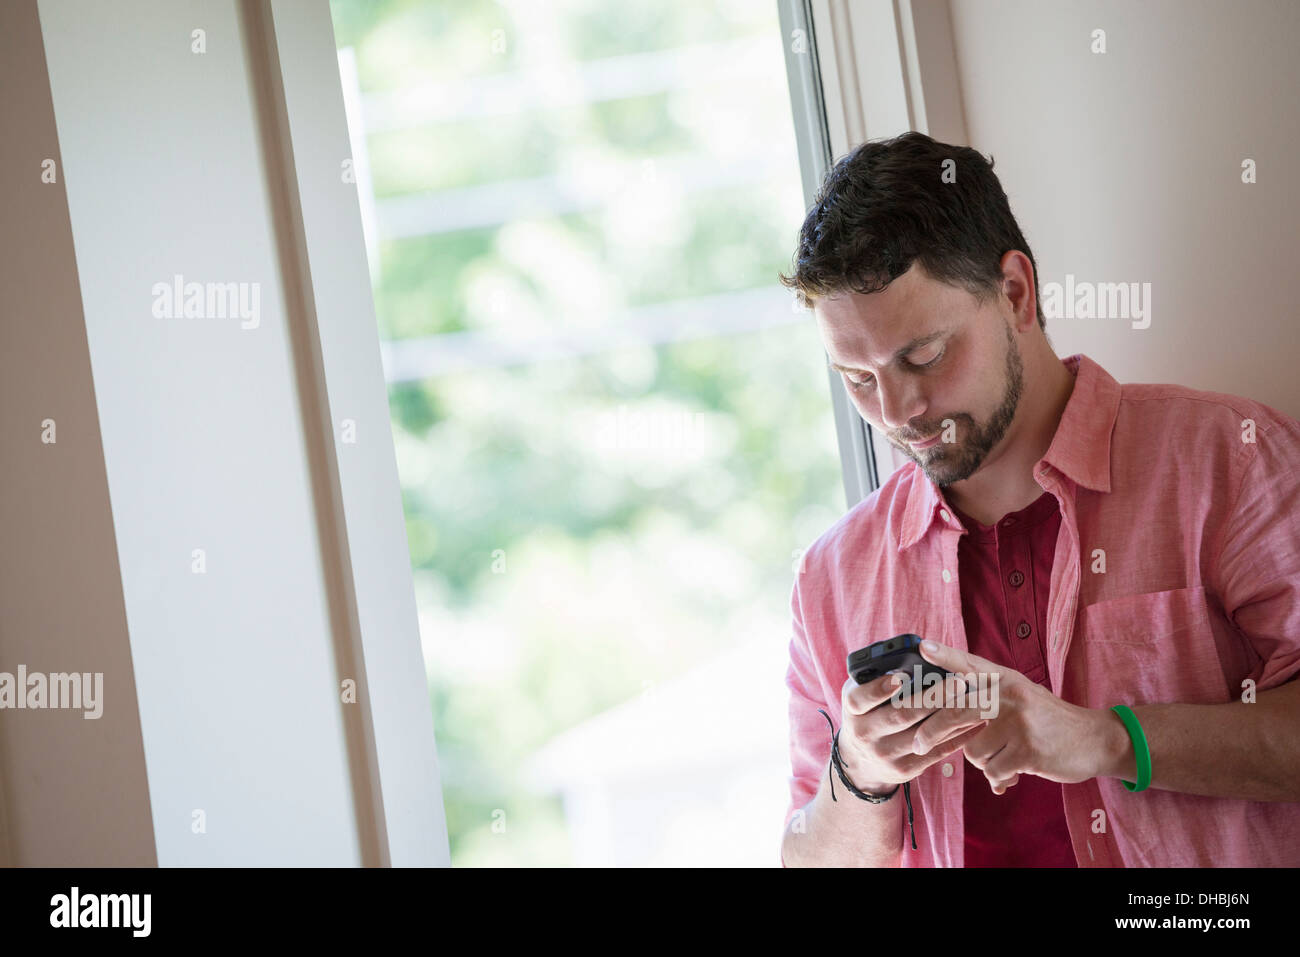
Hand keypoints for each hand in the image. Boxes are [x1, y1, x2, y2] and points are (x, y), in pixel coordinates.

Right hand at [836, 670, 990, 793]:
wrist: (861, 763)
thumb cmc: (865, 714)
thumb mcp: (859, 696)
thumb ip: (874, 679)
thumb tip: (907, 659)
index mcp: (852, 710)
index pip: (860, 699)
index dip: (879, 689)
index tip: (901, 677)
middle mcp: (865, 734)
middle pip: (901, 715)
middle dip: (933, 698)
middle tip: (959, 681)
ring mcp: (886, 754)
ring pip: (924, 734)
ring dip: (951, 715)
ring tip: (973, 698)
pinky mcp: (905, 769)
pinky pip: (936, 751)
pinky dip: (958, 735)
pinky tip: (974, 720)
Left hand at [909, 639, 1114, 793]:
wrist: (1095, 740)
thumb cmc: (1049, 720)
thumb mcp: (1020, 696)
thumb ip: (987, 697)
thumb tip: (943, 712)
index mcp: (1006, 680)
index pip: (970, 665)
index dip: (945, 656)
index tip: (922, 647)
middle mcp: (1010, 696)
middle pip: (955, 712)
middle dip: (932, 731)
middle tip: (919, 743)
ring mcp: (1019, 723)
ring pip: (973, 750)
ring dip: (983, 761)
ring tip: (1002, 757)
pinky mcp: (1028, 751)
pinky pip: (993, 771)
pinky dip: (999, 778)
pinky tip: (1013, 774)